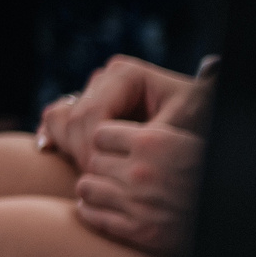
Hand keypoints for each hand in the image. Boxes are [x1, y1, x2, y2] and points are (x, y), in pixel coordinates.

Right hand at [35, 55, 193, 166]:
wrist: (203, 121)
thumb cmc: (199, 122)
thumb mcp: (180, 129)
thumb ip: (148, 138)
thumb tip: (122, 153)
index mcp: (124, 74)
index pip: (92, 113)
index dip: (92, 147)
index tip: (106, 176)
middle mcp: (105, 78)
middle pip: (75, 119)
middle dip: (82, 153)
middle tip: (98, 182)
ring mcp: (94, 91)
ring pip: (62, 119)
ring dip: (69, 149)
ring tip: (88, 175)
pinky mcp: (87, 106)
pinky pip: (57, 119)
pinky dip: (55, 137)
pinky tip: (52, 152)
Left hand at [76, 123, 204, 256]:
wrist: (229, 213)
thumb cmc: (206, 174)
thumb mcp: (183, 143)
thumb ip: (149, 136)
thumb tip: (110, 131)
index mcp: (153, 142)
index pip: (100, 134)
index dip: (106, 143)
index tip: (113, 150)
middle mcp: (141, 171)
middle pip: (92, 161)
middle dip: (100, 167)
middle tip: (110, 173)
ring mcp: (137, 202)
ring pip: (85, 187)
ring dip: (93, 189)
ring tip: (102, 190)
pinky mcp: (138, 231)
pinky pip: (94, 216)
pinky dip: (92, 212)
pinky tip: (102, 208)